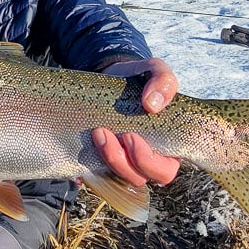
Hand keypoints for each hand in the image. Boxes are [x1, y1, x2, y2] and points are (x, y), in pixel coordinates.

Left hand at [94, 58, 181, 185]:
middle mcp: (146, 160)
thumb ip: (163, 80)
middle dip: (124, 162)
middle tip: (110, 134)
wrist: (110, 77)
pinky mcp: (102, 160)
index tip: (131, 136)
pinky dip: (87, 169)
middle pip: (140, 178)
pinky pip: (95, 175)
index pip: (165, 171)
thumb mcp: (154, 70)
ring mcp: (123, 162)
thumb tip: (153, 104)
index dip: (150, 162)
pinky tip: (82, 154)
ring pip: (118, 177)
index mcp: (166, 146)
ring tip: (98, 131)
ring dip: (107, 158)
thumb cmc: (138, 79)